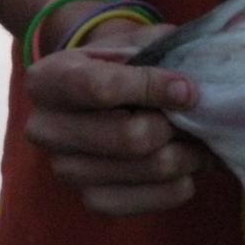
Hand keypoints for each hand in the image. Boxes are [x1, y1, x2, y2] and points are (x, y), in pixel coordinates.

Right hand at [23, 20, 211, 215]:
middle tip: (199, 116)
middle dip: (176, 125)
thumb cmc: (129, 63)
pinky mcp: (91, 200)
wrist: (110, 95)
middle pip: (130, 137)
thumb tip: (191, 90)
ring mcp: (65, 170)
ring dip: (188, 154)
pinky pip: (149, 201)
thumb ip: (164, 55)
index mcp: (47, 80)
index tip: (188, 89)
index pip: (101, 89)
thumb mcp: (139, 43)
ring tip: (201, 138)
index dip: (153, 88)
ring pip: (148, 168)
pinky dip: (180, 184)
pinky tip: (186, 164)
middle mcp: (44, 129)